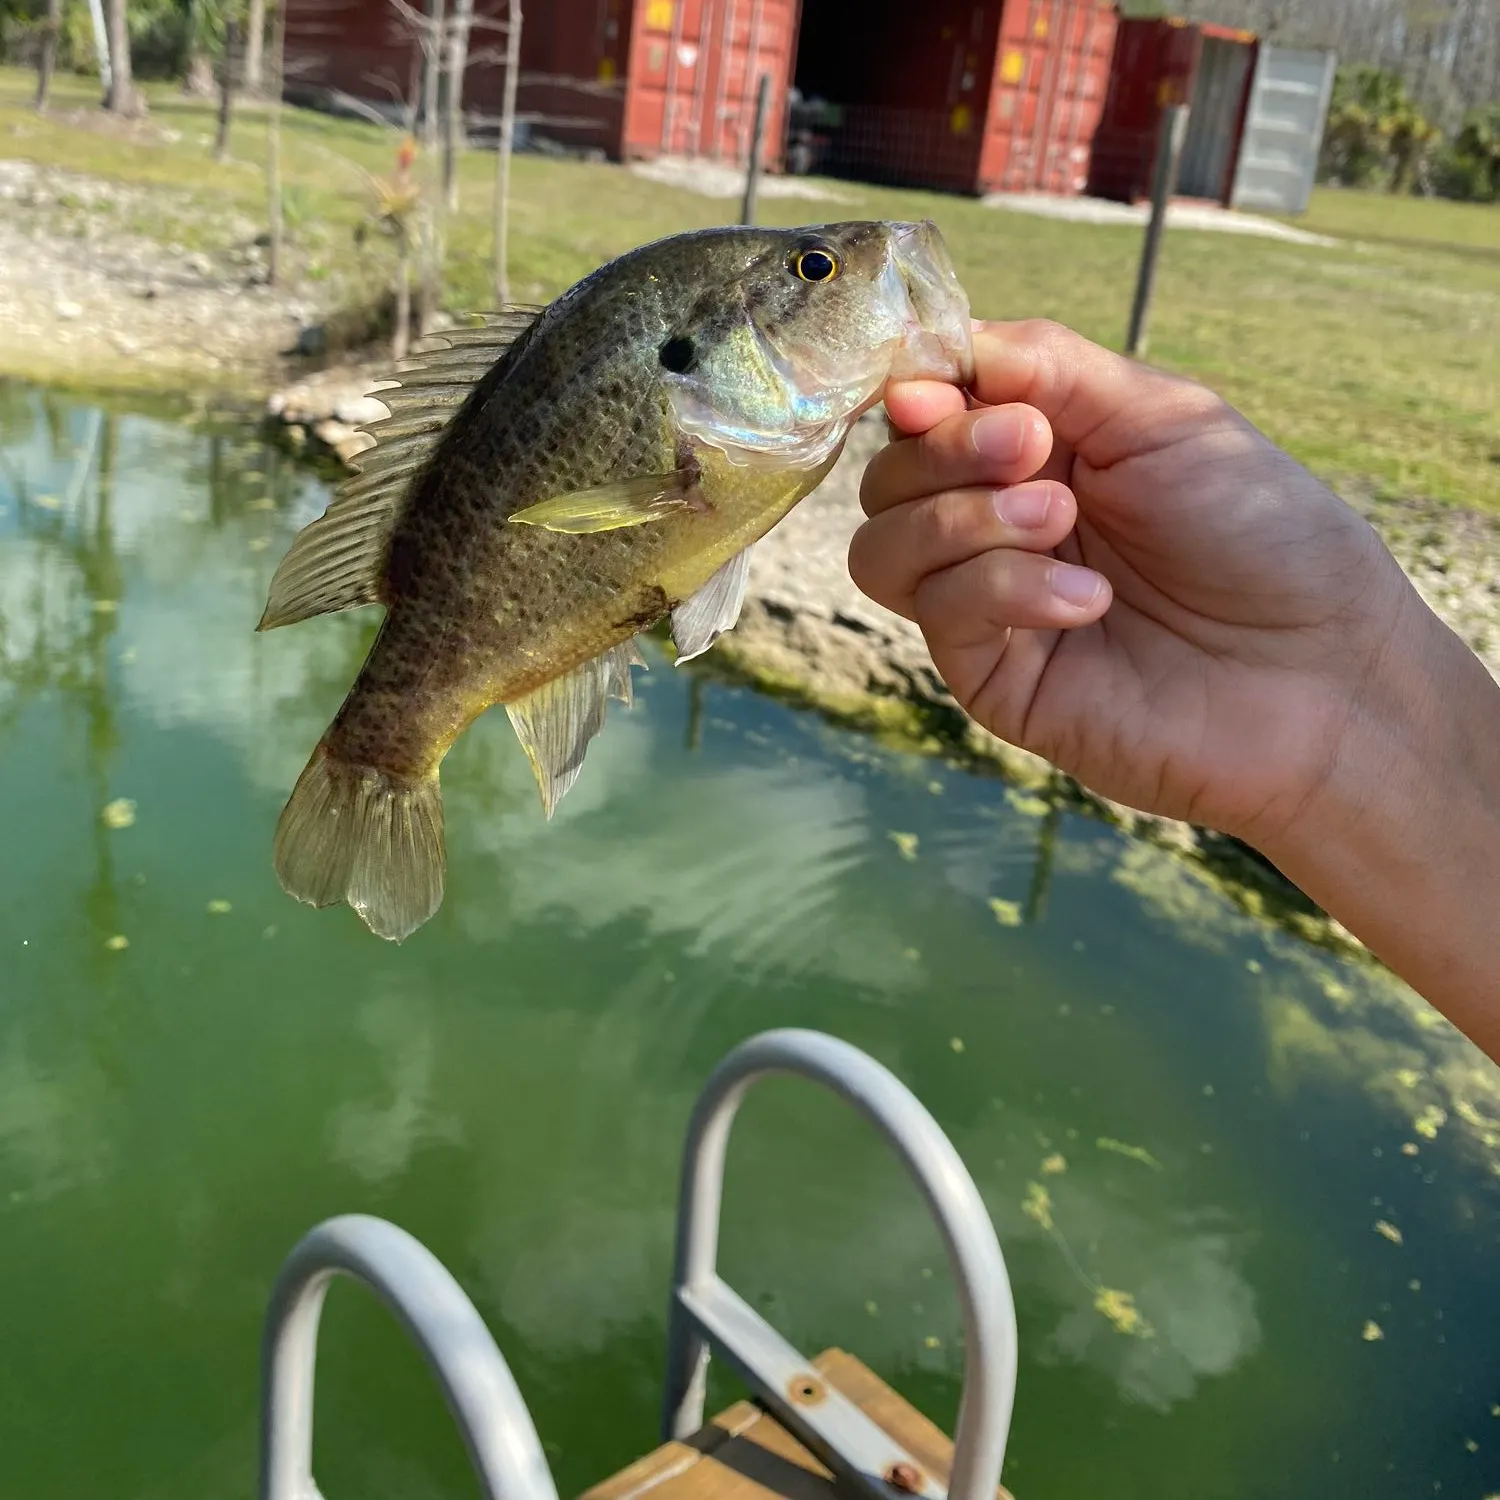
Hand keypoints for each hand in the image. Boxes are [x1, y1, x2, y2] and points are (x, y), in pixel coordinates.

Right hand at [850, 319, 1424, 852]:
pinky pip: (942, 613)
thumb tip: (926, 357)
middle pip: (886, 479)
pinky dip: (1003, 588)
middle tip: (1033, 449)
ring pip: (882, 550)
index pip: (923, 411)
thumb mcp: (1161, 415)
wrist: (1320, 671)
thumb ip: (1046, 369)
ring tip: (1060, 522)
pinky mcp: (993, 678)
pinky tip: (1088, 599)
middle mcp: (996, 525)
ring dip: (959, 520)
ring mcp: (988, 606)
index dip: (916, 393)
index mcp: (1035, 451)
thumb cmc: (1263, 533)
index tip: (940, 386)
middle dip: (944, 451)